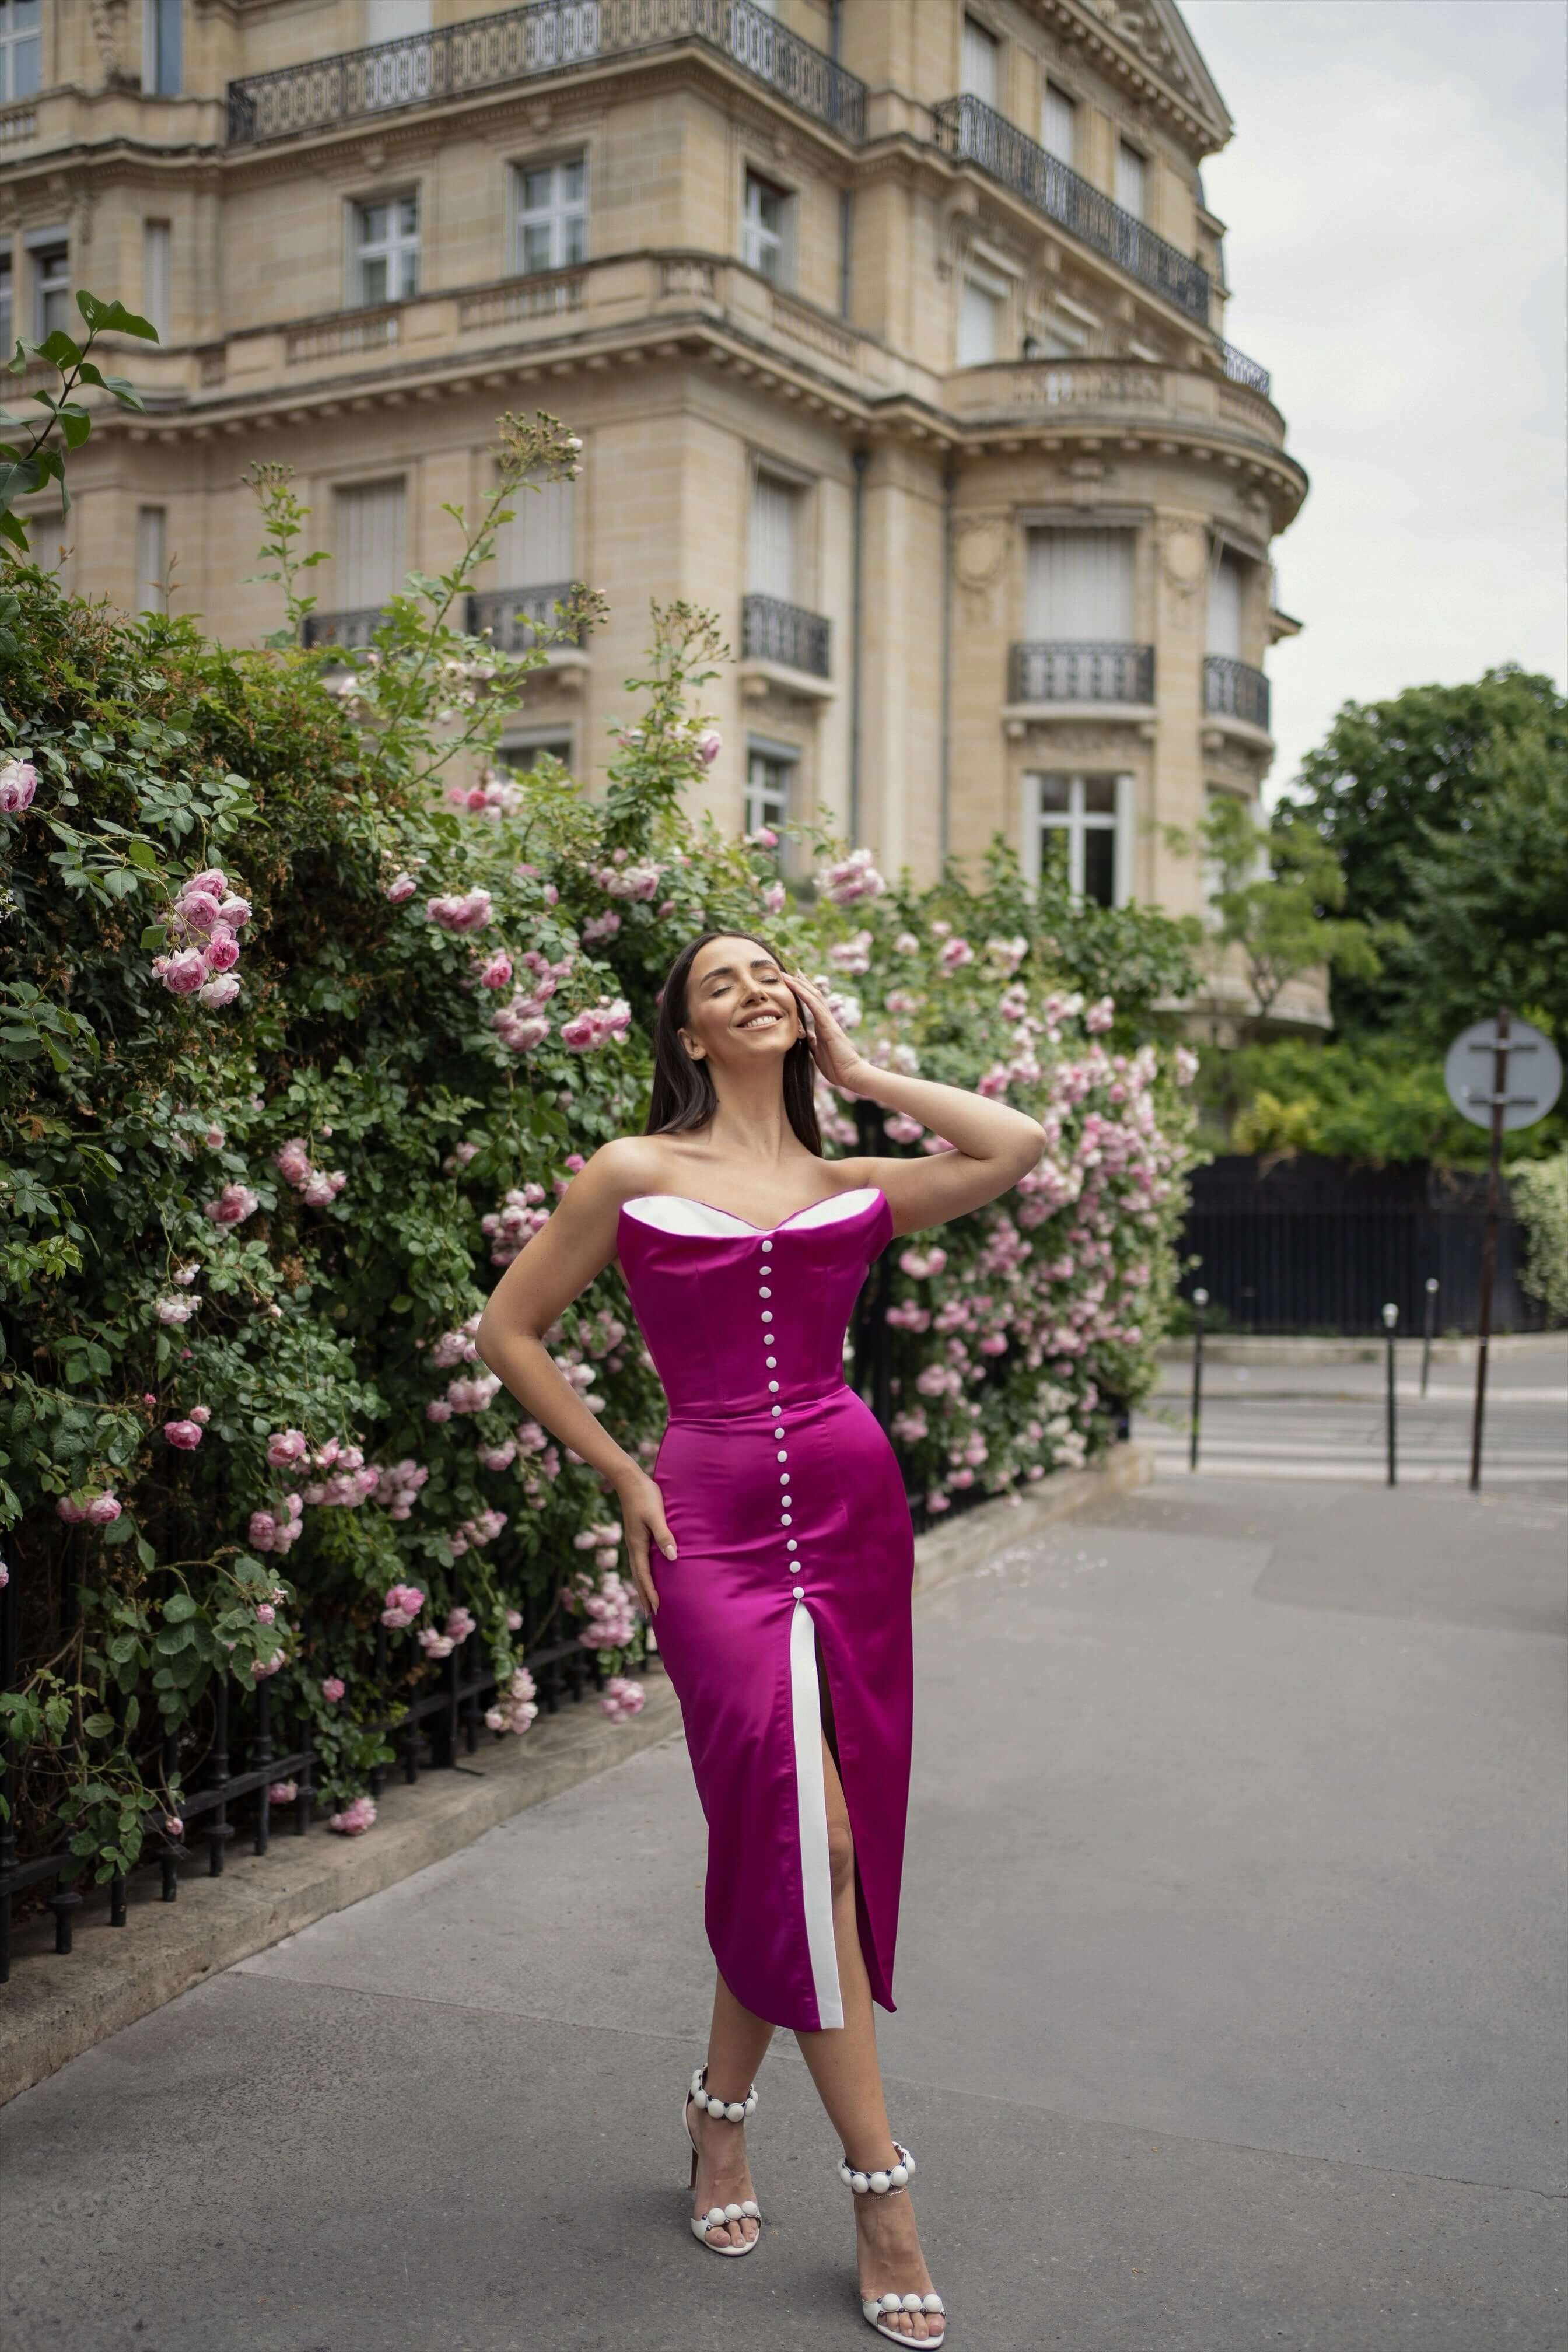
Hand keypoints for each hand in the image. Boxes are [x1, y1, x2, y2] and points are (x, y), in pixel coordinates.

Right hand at [616, 1467, 674, 1614]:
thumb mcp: (656, 1516)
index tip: (656, 1610)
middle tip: (650, 1615)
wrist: (630, 1481)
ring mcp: (634, 1541)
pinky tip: (648, 1573)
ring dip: (642, 1586)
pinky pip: (640, 1560)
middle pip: (638, 1578)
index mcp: (638, 1545)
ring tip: (647, 1600)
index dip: (650, 1593)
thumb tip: (672, 1557)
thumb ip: (664, 1536)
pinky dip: (643, 1573)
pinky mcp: (637, 1535)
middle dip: (644, 1596)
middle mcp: (634, 1547)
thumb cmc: (645, 1497)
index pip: (644, 1576)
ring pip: (637, 1570)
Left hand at [785, 970, 870, 1092]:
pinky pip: (815, 1007)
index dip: (804, 992)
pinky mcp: (828, 1025)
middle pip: (813, 995)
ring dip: (800, 985)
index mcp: (823, 1026)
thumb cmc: (836, 1066)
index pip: (812, 1005)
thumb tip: (806, 1035)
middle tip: (791, 971)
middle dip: (802, 983)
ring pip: (813, 997)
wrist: (850, 1074)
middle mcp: (826, 1019)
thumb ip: (813, 1042)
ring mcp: (828, 1021)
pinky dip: (805, 995)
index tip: (794, 982)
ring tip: (788, 974)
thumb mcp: (818, 1052)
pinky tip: (797, 986)